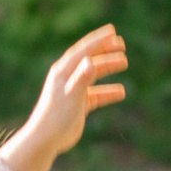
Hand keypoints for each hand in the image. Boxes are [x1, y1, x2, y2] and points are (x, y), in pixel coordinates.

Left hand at [0, 25, 127, 170]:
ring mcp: (73, 91)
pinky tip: (121, 92)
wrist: (45, 139)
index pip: (83, 51)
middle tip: (121, 44)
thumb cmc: (56, 116)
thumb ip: (82, 78)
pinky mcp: (77, 105)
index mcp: (63, 71)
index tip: (112, 31)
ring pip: (93, 75)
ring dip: (108, 68)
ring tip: (124, 62)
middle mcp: (67, 78)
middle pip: (89, 59)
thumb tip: (92, 62)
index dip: (98, 40)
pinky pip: (96, 94)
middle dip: (105, 50)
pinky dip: (108, 92)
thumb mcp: (72, 95)